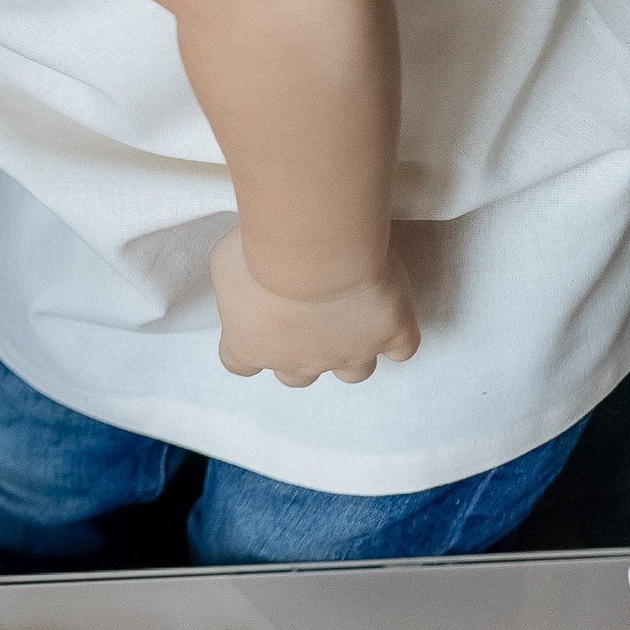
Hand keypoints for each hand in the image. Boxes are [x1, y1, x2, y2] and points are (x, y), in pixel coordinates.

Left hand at [212, 234, 419, 386]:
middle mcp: (298, 361)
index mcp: (251, 346)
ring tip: (354, 318)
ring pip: (353, 372)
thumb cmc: (258, 252)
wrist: (313, 251)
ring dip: (352, 351)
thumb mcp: (226, 262)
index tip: (258, 321)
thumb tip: (244, 280)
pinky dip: (398, 336)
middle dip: (302, 351)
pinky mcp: (390, 336)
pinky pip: (403, 350)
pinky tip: (391, 313)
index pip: (240, 365)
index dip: (251, 346)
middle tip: (308, 313)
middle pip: (297, 378)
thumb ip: (235, 284)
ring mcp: (349, 353)